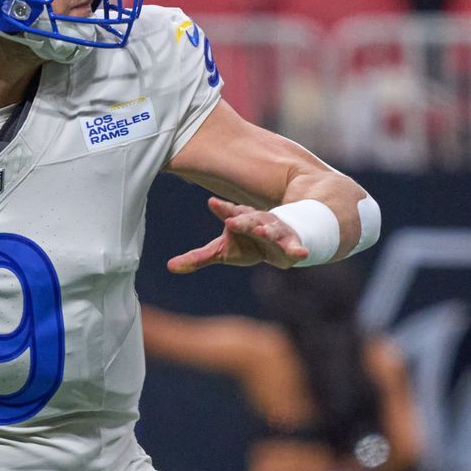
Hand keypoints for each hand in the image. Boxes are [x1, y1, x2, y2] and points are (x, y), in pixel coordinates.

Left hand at [167, 197, 307, 272]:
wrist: (281, 240)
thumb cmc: (247, 244)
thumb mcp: (222, 251)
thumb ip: (197, 258)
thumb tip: (169, 267)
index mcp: (239, 220)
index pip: (229, 212)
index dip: (222, 208)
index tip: (212, 202)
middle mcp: (258, 221)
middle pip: (249, 219)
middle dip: (242, 220)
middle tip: (232, 221)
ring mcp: (276, 231)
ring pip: (272, 229)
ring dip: (268, 231)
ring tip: (263, 231)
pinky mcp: (290, 244)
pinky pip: (295, 247)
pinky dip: (298, 249)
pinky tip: (301, 254)